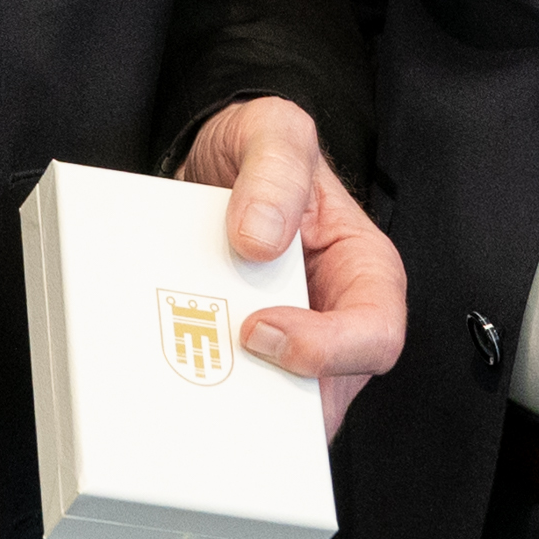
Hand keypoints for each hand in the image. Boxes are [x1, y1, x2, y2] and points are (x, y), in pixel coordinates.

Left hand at [182, 97, 405, 436]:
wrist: (213, 161)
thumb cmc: (262, 150)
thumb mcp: (275, 132)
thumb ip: (276, 170)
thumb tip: (260, 237)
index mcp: (365, 271)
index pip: (375, 335)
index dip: (324, 348)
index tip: (258, 328)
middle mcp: (333, 318)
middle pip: (320, 393)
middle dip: (266, 398)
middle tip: (206, 375)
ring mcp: (287, 345)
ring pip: (271, 407)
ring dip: (226, 403)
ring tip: (177, 382)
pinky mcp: (242, 357)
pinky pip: (228, 392)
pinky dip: (198, 389)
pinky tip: (163, 371)